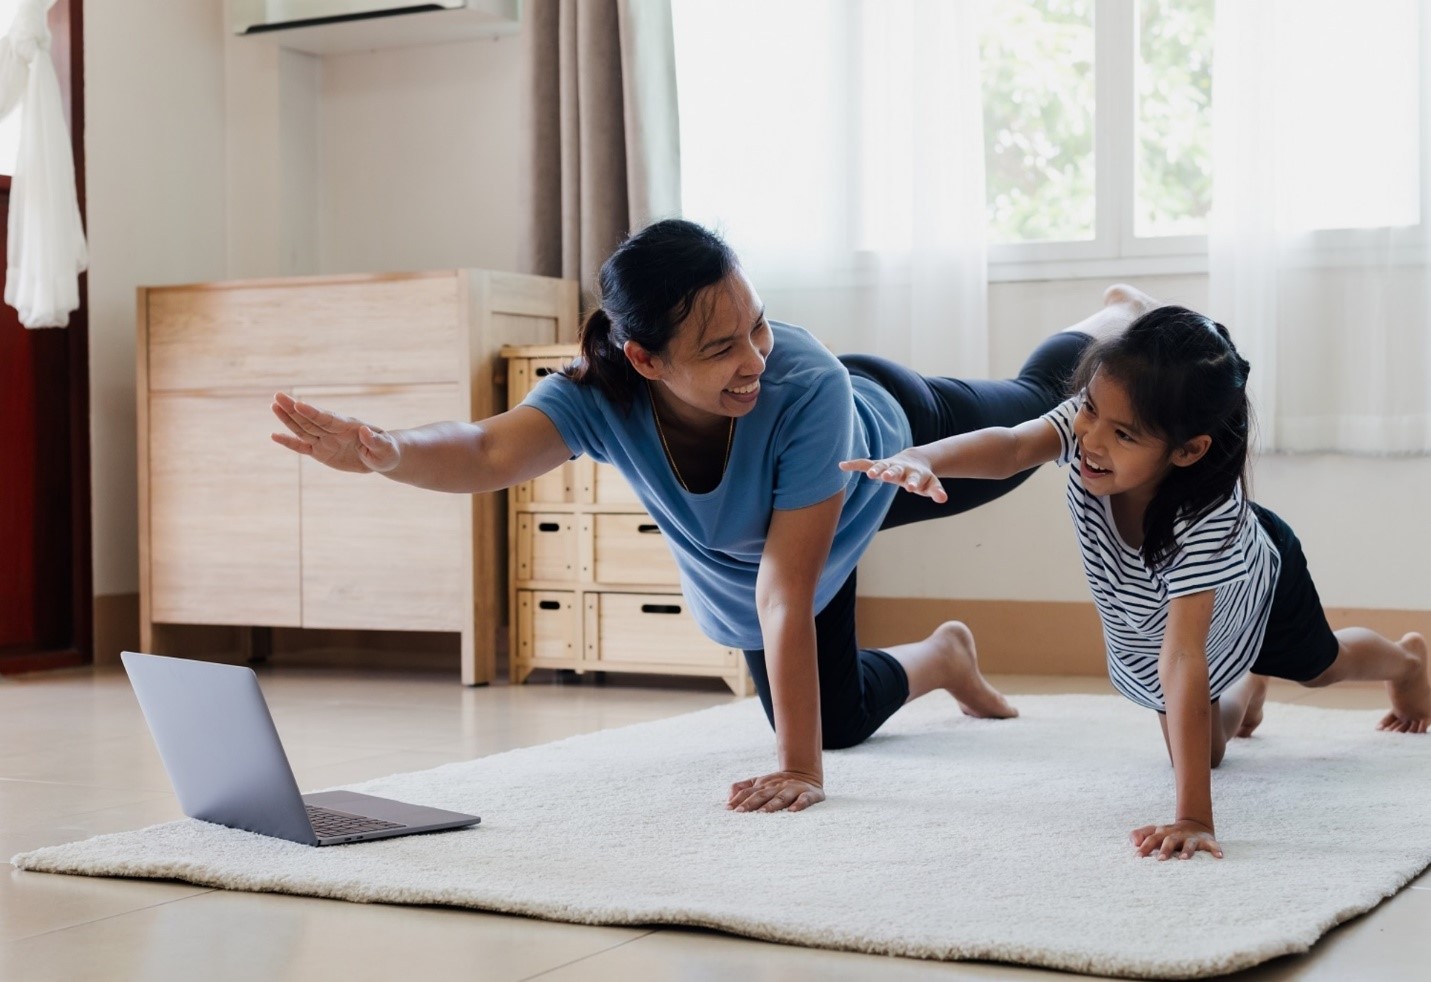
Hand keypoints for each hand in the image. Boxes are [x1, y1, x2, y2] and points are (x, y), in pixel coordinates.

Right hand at [270, 391, 399, 473]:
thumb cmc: (387, 451)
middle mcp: (333, 430)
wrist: (382, 457)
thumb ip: (375, 441)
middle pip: (310, 419)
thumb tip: (365, 431)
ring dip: (288, 419)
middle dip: (293, 409)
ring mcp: (325, 440)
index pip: (328, 418)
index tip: (299, 404)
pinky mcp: (320, 452)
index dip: (313, 412)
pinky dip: (289, 443)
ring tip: (274, 405)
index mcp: (348, 426)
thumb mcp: (386, 448)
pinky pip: (302, 447)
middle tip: (278, 396)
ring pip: (303, 429)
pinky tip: (274, 436)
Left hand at [727, 771, 824, 812]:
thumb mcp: (758, 782)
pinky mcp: (809, 793)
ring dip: (771, 805)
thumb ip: (742, 788)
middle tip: (740, 812)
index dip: (738, 799)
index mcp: (764, 785)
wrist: (805, 772)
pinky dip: (799, 804)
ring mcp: (793, 789)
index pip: (748, 792)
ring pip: (781, 797)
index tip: (728, 809)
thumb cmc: (777, 783)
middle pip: (762, 795)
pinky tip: (792, 811)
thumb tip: (727, 800)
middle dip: (751, 803)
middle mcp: (777, 786)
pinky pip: (804, 798)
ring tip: (762, 813)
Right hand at [838, 450, 946, 502]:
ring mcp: (889, 466)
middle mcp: (901, 468)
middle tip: (886, 477)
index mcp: (915, 474)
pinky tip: (842, 465)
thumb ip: (936, 491)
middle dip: (891, 473)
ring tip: (869, 474)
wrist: (914, 461)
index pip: (915, 479)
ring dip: (875, 469)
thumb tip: (943, 499)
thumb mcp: (931, 485)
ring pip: (881, 466)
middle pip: (896, 470)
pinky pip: (865, 463)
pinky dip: (855, 464)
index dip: (914, 483)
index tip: (911, 488)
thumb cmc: (922, 478)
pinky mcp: (879, 465)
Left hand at [1131, 819, 1222, 859]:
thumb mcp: (1154, 832)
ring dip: (1187, 851)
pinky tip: (1219, 856)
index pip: (1151, 839)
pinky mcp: (1206, 840)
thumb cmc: (1169, 834)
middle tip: (1160, 860)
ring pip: (1189, 843)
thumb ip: (1141, 834)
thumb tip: (1133, 842)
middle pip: (1169, 840)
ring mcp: (1191, 837)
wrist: (1194, 824)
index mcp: (1162, 833)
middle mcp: (1176, 834)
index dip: (1144, 847)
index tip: (1138, 857)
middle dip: (1165, 849)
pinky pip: (1212, 845)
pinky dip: (1215, 849)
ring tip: (1184, 859)